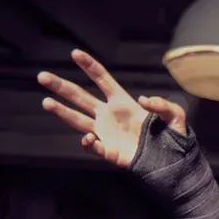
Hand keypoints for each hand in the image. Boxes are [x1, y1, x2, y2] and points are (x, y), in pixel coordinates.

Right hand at [37, 49, 187, 168]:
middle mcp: (109, 115)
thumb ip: (163, 104)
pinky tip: (89, 138)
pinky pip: (93, 146)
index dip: (89, 66)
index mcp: (123, 103)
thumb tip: (143, 100)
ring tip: (46, 102)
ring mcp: (106, 133)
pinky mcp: (108, 152)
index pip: (102, 79)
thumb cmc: (173, 139)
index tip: (75, 53)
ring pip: (78, 120)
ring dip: (61, 112)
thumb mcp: (176, 117)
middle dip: (61, 86)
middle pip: (80, 97)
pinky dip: (89, 143)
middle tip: (42, 76)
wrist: (171, 164)